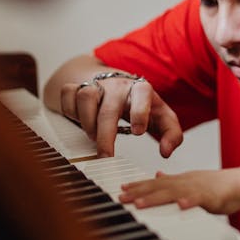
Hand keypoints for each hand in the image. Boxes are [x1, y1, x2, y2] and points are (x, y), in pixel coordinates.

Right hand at [60, 73, 183, 157]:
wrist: (113, 82)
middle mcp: (117, 85)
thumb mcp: (161, 116)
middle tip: (107, 156)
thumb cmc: (139, 103)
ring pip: (86, 97)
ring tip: (94, 136)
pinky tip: (80, 121)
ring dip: (87, 122)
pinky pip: (68, 95)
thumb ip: (172, 134)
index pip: (142, 93)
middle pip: (109, 108)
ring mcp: (95, 83)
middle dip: (106, 135)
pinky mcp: (77, 85)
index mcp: (140, 89)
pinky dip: (70, 111)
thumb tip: (166, 152)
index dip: (140, 111)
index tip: (138, 132)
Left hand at [119, 168, 239, 214]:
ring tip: (140, 203)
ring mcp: (197, 189)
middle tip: (121, 197)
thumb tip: (157, 175)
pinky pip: (198, 200)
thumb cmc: (217, 185)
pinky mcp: (210, 197)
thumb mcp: (191, 180)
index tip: (121, 189)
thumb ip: (173, 179)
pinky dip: (188, 203)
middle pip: (158, 187)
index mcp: (180, 180)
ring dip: (156, 198)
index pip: (154, 182)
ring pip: (173, 193)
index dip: (137, 185)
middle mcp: (185, 182)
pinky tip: (180, 206)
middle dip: (139, 192)